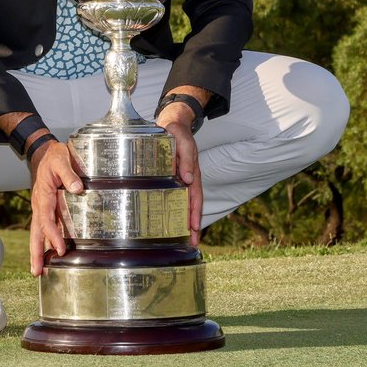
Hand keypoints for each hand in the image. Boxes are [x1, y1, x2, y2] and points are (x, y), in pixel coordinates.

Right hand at [27, 139, 83, 275]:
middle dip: (36, 253)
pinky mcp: (46, 208)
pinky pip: (43, 228)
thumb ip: (69, 174)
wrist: (43, 152)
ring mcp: (41, 208)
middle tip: (37, 272)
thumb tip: (78, 189)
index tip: (61, 249)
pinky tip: (49, 255)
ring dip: (37, 252)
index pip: (46, 219)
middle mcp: (39, 205)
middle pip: (36, 232)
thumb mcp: (62, 160)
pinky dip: (44, 242)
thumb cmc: (53, 156)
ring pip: (37, 233)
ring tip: (38, 272)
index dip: (53, 235)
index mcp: (43, 195)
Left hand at [154, 97, 203, 245]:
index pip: (195, 197)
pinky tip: (171, 220)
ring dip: (186, 221)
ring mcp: (181, 179)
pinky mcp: (173, 178)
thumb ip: (186, 158)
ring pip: (185, 203)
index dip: (195, 214)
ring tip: (185, 239)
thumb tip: (188, 179)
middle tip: (193, 243)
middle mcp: (188, 179)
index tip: (193, 229)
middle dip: (193, 224)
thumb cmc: (177, 132)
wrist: (171, 123)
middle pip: (193, 205)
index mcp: (192, 172)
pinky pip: (176, 196)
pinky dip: (176, 210)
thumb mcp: (182, 141)